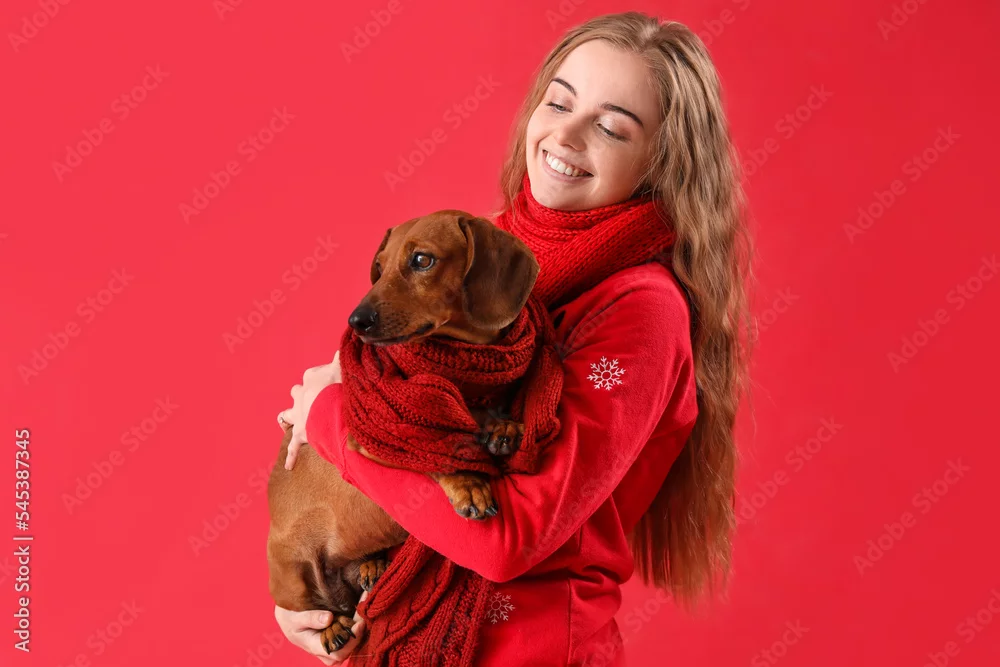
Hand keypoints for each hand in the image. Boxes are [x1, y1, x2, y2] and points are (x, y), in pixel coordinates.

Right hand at [274, 591, 366, 664]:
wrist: (289, 618)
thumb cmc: (290, 618)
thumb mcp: (295, 617)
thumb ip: (311, 618)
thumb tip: (329, 619)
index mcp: (315, 647)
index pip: (338, 652)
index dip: (351, 640)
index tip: (359, 623)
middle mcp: (327, 650)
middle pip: (349, 648)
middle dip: (360, 629)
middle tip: (366, 607)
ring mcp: (333, 645)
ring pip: (352, 642)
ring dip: (360, 624)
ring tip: (365, 602)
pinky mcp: (338, 638)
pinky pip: (351, 634)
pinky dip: (358, 622)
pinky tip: (362, 605)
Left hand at [279, 351, 341, 469]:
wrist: (331, 408)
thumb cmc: (339, 386)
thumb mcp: (344, 366)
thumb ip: (346, 354)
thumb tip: (354, 337)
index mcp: (311, 378)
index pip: (313, 374)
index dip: (322, 377)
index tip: (333, 378)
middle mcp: (301, 396)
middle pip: (297, 391)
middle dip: (302, 394)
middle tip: (312, 398)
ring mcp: (299, 416)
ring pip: (287, 415)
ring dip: (289, 417)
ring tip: (290, 421)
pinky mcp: (301, 434)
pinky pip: (293, 448)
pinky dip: (291, 456)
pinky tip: (289, 467)